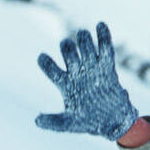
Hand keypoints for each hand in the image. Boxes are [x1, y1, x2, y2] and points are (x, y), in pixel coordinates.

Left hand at [36, 22, 139, 140]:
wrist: (113, 122)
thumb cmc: (89, 122)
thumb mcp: (70, 124)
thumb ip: (54, 122)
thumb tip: (36, 120)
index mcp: (65, 84)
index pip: (52, 70)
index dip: (46, 63)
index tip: (42, 58)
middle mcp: (77, 72)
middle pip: (69, 54)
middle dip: (67, 48)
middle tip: (67, 46)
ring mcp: (92, 68)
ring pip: (85, 48)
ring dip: (83, 40)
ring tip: (83, 36)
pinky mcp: (108, 68)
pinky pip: (105, 50)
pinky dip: (103, 37)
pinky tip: (100, 25)